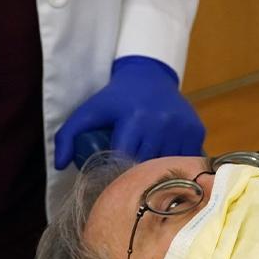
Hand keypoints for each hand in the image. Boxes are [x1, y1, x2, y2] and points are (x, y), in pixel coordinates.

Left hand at [54, 56, 203, 168]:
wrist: (150, 76)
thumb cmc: (116, 98)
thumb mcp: (89, 111)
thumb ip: (67, 135)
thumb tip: (61, 165)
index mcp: (134, 119)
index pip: (124, 160)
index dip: (117, 172)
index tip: (113, 177)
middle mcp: (161, 123)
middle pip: (147, 165)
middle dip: (136, 175)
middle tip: (129, 182)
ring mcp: (182, 127)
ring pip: (168, 166)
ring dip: (158, 172)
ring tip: (147, 174)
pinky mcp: (197, 130)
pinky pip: (186, 159)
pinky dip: (177, 165)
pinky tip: (166, 163)